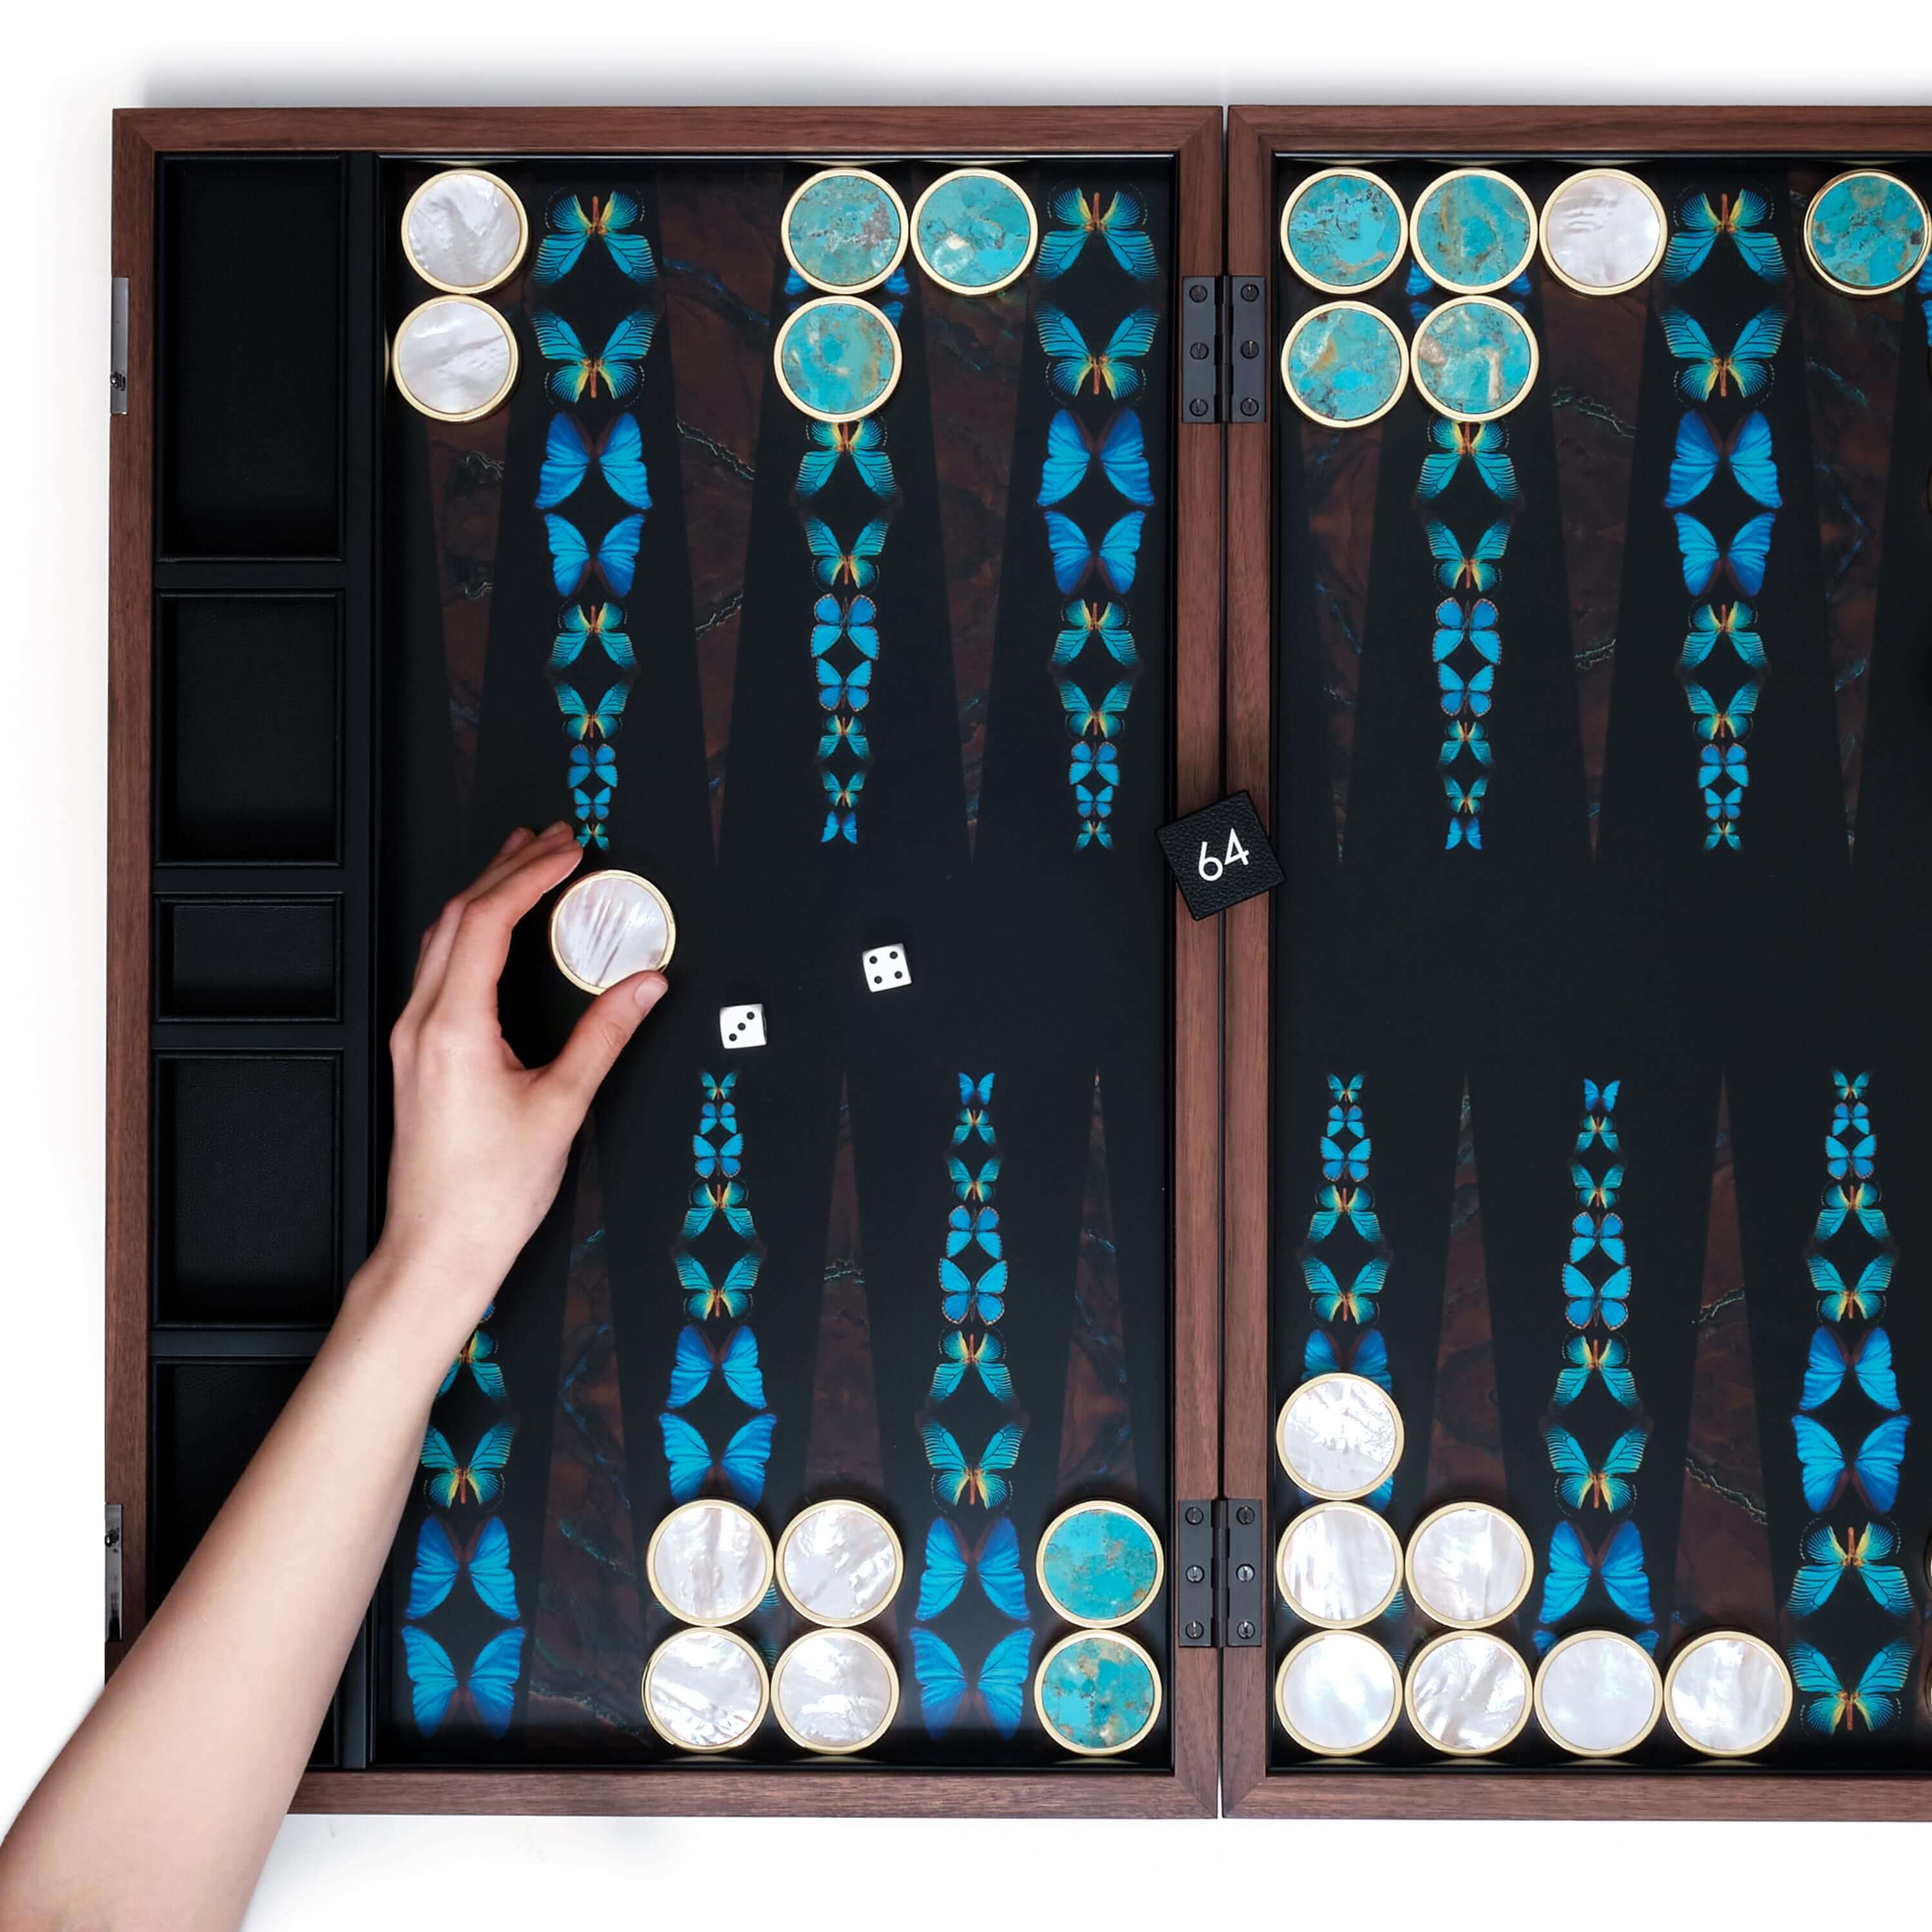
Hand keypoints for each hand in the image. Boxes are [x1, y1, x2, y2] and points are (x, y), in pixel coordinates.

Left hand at [371, 824, 665, 1346]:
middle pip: (457, 916)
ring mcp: (412, 1038)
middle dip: (509, 868)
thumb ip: (605, 1036)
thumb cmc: (489, 1194)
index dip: (532, 876)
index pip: (488, 920)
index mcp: (453, 1028)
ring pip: (441, 939)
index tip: (570, 852)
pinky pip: (438, 969)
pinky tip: (497, 931)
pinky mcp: (416, 1055)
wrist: (437, 1250)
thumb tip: (643, 985)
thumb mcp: (563, 1107)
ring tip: (524, 863)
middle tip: (555, 840)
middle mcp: (421, 1023)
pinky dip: (472, 932)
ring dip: (485, 894)